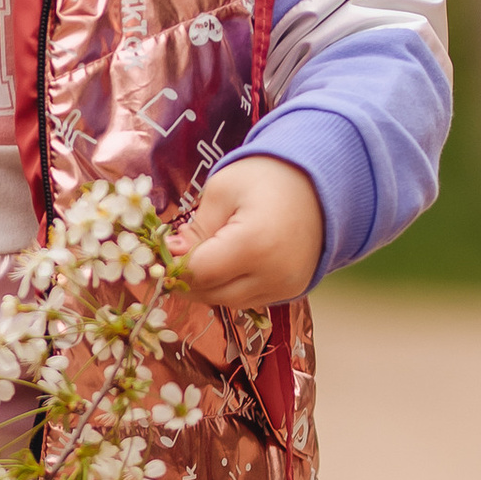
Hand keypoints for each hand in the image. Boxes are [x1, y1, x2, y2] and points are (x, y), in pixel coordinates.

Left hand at [181, 155, 323, 309]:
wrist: (319, 183)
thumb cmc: (266, 177)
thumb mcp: (222, 191)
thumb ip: (195, 229)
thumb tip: (171, 256)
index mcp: (254, 244)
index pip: (198, 273)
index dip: (173, 266)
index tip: (161, 252)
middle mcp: (274, 274)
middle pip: (211, 293)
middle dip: (187, 278)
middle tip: (177, 254)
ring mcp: (287, 286)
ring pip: (228, 302)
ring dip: (209, 285)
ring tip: (203, 254)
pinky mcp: (293, 290)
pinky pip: (249, 299)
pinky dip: (231, 287)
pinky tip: (227, 263)